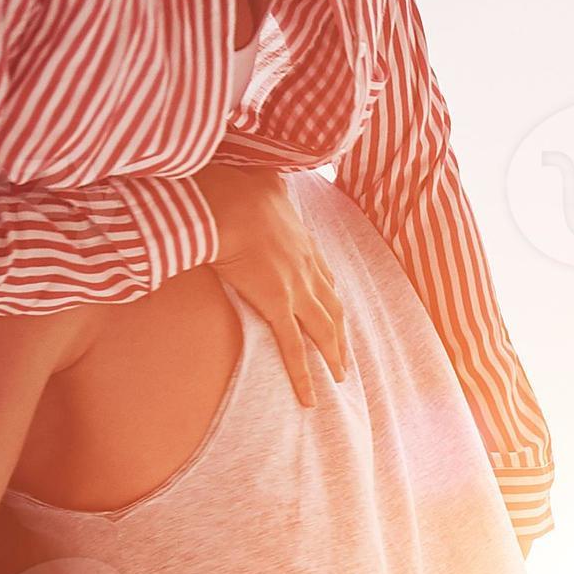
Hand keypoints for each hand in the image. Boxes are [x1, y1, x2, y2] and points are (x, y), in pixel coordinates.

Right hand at [196, 161, 349, 406]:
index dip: (329, 293)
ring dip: (334, 354)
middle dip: (340, 331)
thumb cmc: (236, 185)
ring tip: (340, 376)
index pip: (322, 272)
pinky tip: (310, 398)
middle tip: (345, 353)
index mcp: (301, 238)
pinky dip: (303, 376)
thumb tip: (264, 175)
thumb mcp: (260, 178)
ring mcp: (296, 287)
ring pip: (324, 329)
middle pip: (332, 305)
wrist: (228, 200)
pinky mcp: (278, 304)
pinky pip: (294, 348)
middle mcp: (307, 265)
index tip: (332, 308)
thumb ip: (266, 182)